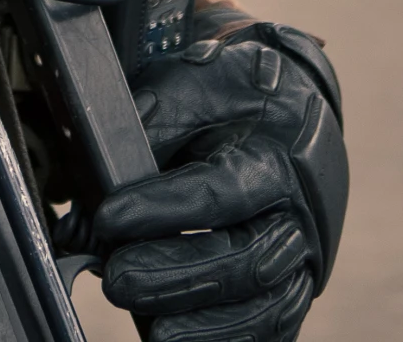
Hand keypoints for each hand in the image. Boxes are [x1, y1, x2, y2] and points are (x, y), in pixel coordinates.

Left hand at [92, 8, 347, 341]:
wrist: (294, 109)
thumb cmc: (235, 98)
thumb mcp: (195, 86)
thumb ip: (152, 127)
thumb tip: (102, 185)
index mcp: (271, 159)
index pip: (216, 192)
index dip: (160, 209)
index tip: (106, 217)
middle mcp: (294, 218)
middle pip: (243, 261)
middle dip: (176, 275)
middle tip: (116, 278)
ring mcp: (300, 261)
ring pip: (265, 309)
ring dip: (208, 326)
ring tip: (154, 330)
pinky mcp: (292, 290)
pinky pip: (271, 329)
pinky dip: (231, 339)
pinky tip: (183, 339)